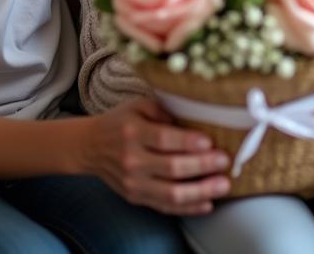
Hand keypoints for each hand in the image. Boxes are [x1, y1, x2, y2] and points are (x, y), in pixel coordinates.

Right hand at [83, 96, 230, 214]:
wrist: (90, 147)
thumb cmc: (120, 122)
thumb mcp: (138, 105)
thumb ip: (163, 110)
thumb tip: (192, 119)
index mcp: (133, 132)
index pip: (164, 139)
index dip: (188, 142)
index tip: (210, 142)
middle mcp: (132, 160)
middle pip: (171, 167)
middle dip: (201, 166)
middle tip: (224, 162)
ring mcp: (133, 183)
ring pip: (170, 193)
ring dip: (200, 191)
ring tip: (222, 186)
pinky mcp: (135, 197)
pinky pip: (164, 207)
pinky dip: (187, 208)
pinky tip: (207, 204)